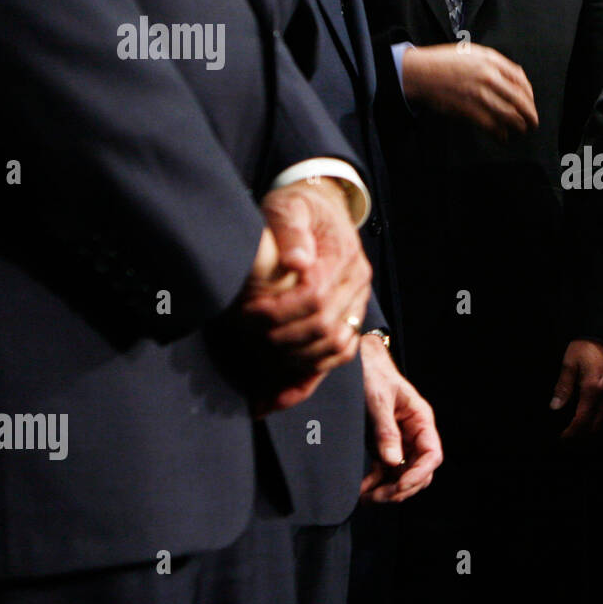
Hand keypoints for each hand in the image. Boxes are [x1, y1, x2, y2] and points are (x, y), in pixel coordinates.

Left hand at [242, 178, 371, 413]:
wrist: (321, 208)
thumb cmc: (299, 206)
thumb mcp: (290, 205)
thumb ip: (292, 229)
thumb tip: (297, 262)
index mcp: (344, 256)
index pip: (316, 297)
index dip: (280, 311)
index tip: (248, 311)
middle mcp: (357, 284)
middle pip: (325, 328)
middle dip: (281, 337)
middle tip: (245, 332)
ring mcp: (356, 305)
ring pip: (333, 350)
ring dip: (293, 361)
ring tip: (256, 360)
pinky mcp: (348, 320)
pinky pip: (335, 359)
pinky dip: (306, 382)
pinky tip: (275, 398)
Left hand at [358, 334, 443, 501]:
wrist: (356, 362)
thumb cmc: (372, 374)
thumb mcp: (378, 401)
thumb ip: (386, 430)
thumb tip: (393, 461)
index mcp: (420, 420)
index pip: (432, 454)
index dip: (419, 473)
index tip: (399, 485)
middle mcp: (413, 433)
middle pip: (419, 470)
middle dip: (402, 488)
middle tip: (379, 497)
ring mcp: (398, 441)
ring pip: (402, 475)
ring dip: (388, 490)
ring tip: (366, 497)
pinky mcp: (382, 445)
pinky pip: (385, 471)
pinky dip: (375, 483)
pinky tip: (361, 489)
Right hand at [402, 43, 538, 140]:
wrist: (420, 73)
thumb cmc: (444, 62)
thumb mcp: (473, 52)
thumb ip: (495, 63)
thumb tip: (514, 78)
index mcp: (491, 61)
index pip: (521, 80)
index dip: (530, 95)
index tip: (530, 103)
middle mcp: (489, 77)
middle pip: (520, 100)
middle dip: (530, 114)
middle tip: (533, 123)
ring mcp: (479, 94)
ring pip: (509, 115)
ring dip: (519, 126)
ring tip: (521, 131)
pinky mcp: (469, 110)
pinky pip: (492, 125)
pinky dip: (500, 133)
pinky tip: (503, 136)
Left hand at [551, 339, 602, 438]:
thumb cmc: (586, 346)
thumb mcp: (569, 363)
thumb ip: (563, 387)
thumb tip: (555, 407)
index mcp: (593, 388)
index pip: (582, 420)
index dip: (572, 432)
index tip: (563, 437)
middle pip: (596, 425)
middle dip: (582, 434)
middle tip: (569, 435)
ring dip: (592, 427)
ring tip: (579, 428)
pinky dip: (601, 418)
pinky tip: (591, 415)